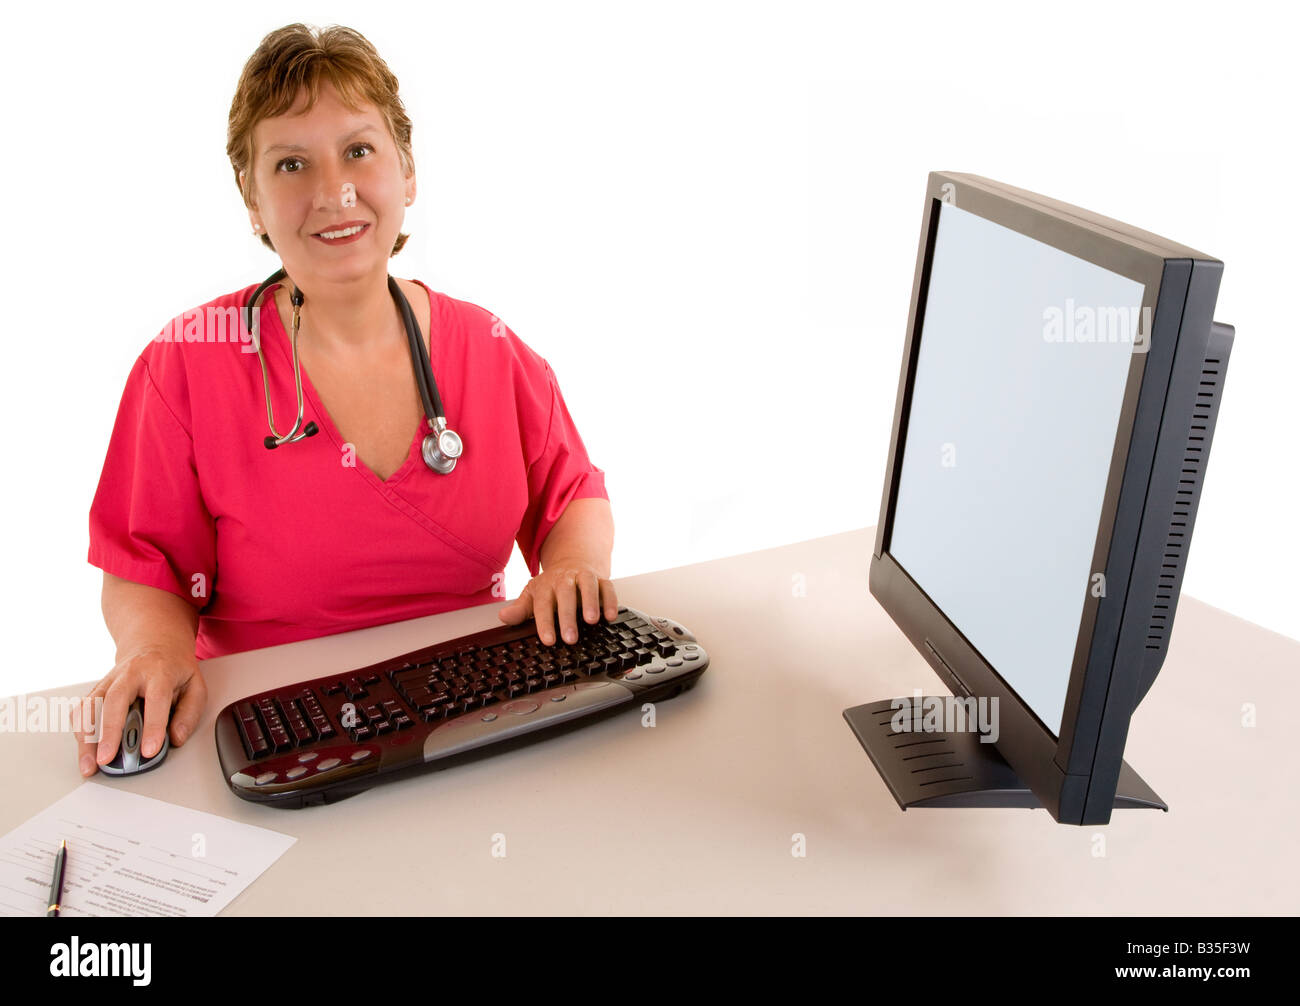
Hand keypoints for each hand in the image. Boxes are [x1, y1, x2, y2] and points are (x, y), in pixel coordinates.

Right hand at [74, 644, 206, 777]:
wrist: (155, 643)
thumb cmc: (174, 668)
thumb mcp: (195, 685)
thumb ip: (189, 713)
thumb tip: (176, 738)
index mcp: (159, 672)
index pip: (156, 700)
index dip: (153, 727)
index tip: (149, 751)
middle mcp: (130, 674)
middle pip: (115, 700)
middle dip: (108, 732)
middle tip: (106, 759)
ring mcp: (110, 680)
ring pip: (92, 706)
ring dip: (87, 737)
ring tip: (89, 763)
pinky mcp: (97, 689)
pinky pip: (83, 709)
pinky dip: (80, 729)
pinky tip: (83, 748)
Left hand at [497, 559, 618, 644]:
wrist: (573, 561)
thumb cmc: (552, 585)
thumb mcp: (534, 595)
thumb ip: (520, 609)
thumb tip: (503, 617)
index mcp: (546, 586)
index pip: (543, 605)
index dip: (545, 623)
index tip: (549, 640)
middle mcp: (565, 580)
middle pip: (565, 595)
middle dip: (568, 616)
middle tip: (570, 638)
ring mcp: (584, 577)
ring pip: (587, 586)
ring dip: (590, 603)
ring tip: (591, 621)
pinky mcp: (601, 579)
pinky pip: (607, 587)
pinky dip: (611, 600)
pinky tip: (611, 615)